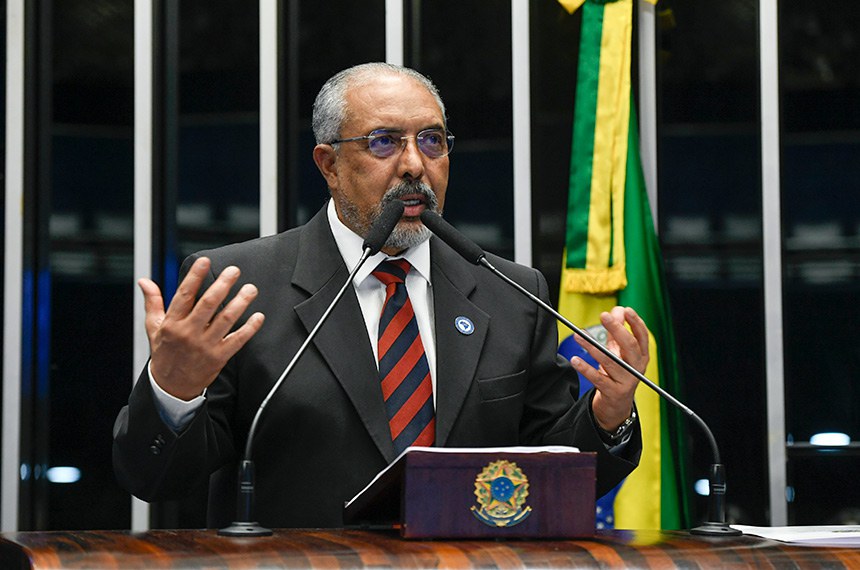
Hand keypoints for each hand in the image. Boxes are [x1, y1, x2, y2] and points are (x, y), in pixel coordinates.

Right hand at [139, 257, 264, 399]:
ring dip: (240, 302)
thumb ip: (153, 302)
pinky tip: (258, 316)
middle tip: (234, 271)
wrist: (171, 387)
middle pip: (208, 304)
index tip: (205, 261)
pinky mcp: (219, 357)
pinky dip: (250, 328)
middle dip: (223, 285)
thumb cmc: (164, 353)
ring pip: (226, 320)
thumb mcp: (154, 327)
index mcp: (173, 323)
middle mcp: (189, 333)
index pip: (184, 295)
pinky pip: (237, 340)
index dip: (195, 277)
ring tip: (250, 289)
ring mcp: (205, 345)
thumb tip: (145, 281)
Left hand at [569, 306, 648, 431]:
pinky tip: (575, 360)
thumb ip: (618, 331)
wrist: (617, 404)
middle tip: (604, 315)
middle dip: (617, 329)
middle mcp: (636, 368)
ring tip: (578, 336)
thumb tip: (617, 310)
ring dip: (593, 347)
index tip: (625, 309)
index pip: (642, 336)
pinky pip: (598, 379)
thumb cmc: (618, 372)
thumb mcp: (619, 351)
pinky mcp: (613, 392)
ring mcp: (626, 380)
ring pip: (610, 361)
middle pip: (629, 346)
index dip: (635, 322)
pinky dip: (585, 369)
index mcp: (641, 356)